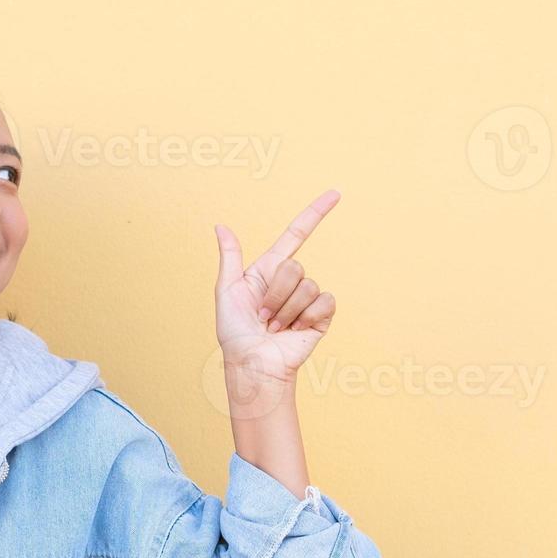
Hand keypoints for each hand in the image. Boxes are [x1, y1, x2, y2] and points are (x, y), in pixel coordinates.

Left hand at [212, 189, 340, 386]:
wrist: (253, 364)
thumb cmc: (235, 333)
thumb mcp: (226, 291)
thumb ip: (230, 258)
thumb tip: (221, 226)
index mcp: (269, 270)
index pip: (296, 234)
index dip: (316, 213)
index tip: (335, 193)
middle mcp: (290, 281)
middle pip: (294, 266)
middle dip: (274, 293)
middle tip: (262, 315)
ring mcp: (307, 299)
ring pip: (306, 286)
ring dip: (286, 310)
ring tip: (275, 327)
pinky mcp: (321, 316)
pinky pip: (323, 301)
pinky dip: (306, 317)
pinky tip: (294, 331)